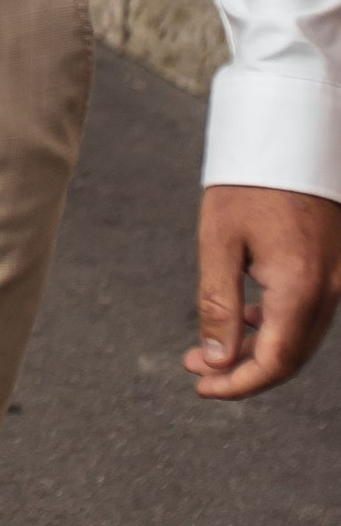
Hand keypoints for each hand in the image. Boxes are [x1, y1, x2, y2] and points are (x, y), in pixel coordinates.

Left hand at [186, 185, 340, 398]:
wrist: (289, 138)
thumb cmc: (249, 183)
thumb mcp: (219, 243)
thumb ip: (218, 306)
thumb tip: (216, 360)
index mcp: (300, 286)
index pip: (275, 362)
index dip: (238, 384)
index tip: (203, 387)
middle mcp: (330, 288)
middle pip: (292, 356)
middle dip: (244, 369)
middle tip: (198, 367)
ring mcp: (339, 278)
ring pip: (302, 337)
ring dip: (260, 348)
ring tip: (213, 347)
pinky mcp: (338, 266)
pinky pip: (311, 312)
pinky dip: (279, 325)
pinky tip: (248, 319)